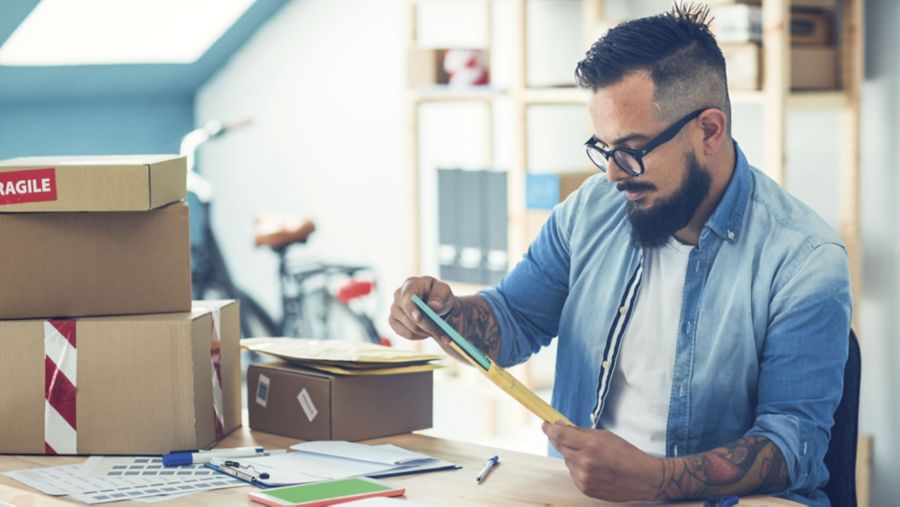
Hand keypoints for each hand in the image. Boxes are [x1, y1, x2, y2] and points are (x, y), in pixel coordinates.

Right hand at [389, 276, 463, 359]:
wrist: (439, 307)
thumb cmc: (441, 297)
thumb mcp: (446, 293)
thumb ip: (440, 297)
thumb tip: (433, 306)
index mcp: (412, 283)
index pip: (407, 296)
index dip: (411, 308)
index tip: (418, 318)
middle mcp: (398, 294)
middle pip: (408, 316)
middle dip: (426, 326)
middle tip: (441, 333)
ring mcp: (394, 308)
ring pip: (409, 327)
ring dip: (425, 332)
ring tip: (437, 331)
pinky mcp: (393, 321)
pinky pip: (406, 334)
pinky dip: (419, 336)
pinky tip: (427, 331)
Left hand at [542, 422, 661, 501]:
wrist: (644, 478)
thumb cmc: (627, 454)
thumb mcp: (605, 435)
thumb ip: (581, 432)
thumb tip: (560, 426)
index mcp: (591, 445)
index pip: (559, 435)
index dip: (550, 428)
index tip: (546, 424)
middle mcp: (585, 463)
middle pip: (560, 447)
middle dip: (560, 439)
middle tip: (564, 434)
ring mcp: (584, 478)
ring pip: (567, 461)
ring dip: (572, 456)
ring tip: (592, 456)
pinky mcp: (586, 489)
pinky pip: (573, 474)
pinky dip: (578, 469)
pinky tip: (594, 468)